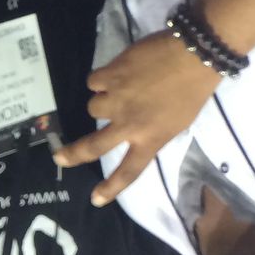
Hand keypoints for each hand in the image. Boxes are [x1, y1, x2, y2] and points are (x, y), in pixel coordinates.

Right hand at [54, 31, 220, 205]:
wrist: (195, 54)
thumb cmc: (193, 90)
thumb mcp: (177, 122)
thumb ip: (151, 131)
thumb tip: (129, 128)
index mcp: (151, 139)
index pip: (128, 171)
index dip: (111, 188)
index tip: (96, 200)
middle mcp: (129, 124)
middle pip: (93, 146)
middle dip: (73, 154)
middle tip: (59, 157)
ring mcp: (117, 100)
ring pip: (93, 106)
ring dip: (102, 100)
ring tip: (119, 89)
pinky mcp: (110, 76)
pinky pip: (94, 81)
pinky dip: (103, 78)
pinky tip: (117, 72)